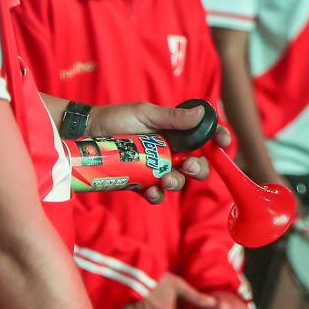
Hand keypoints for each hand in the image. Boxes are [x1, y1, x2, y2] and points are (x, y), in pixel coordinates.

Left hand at [86, 102, 234, 201]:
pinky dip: (156, 195)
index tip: (223, 143)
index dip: (218, 139)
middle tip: (190, 167)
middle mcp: (169, 150)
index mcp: (175, 131)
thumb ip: (173, 117)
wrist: (85, 136)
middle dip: (200, 168)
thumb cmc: (115, 119)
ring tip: (167, 180)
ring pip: (178, 181)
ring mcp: (155, 168)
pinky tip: (150, 192)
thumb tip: (201, 113)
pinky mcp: (140, 183)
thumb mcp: (145, 114)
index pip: (204, 135)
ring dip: (178, 183)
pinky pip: (155, 194)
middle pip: (197, 163)